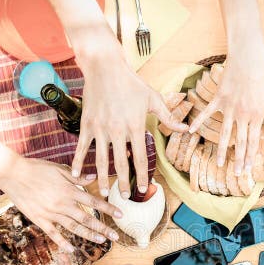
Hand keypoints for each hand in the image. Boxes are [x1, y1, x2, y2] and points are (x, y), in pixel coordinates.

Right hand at [0, 157, 122, 250]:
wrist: (12, 173)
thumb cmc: (37, 168)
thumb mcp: (59, 169)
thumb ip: (77, 176)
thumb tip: (94, 178)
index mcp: (69, 190)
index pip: (94, 201)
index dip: (108, 209)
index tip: (120, 215)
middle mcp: (62, 203)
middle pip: (87, 218)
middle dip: (103, 228)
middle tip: (115, 236)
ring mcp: (51, 213)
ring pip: (73, 227)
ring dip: (88, 235)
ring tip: (101, 241)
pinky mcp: (39, 219)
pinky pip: (53, 233)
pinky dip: (62, 242)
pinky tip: (72, 249)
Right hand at [73, 45, 186, 195]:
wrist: (105, 68)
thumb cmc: (131, 83)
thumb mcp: (154, 99)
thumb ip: (169, 118)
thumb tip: (187, 129)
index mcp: (135, 126)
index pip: (140, 157)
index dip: (142, 175)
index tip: (144, 189)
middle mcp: (118, 130)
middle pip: (121, 163)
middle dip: (123, 182)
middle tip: (124, 197)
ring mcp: (100, 128)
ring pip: (101, 159)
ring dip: (102, 177)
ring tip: (103, 192)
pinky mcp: (87, 124)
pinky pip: (82, 147)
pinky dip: (79, 162)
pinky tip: (76, 175)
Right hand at [188, 48, 263, 174]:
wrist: (248, 56)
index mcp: (256, 115)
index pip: (253, 141)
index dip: (251, 157)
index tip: (248, 170)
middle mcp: (241, 114)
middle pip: (240, 142)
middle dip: (238, 160)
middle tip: (237, 174)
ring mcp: (228, 107)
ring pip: (224, 133)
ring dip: (221, 150)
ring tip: (219, 164)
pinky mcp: (219, 98)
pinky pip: (207, 112)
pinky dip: (199, 121)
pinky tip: (191, 132)